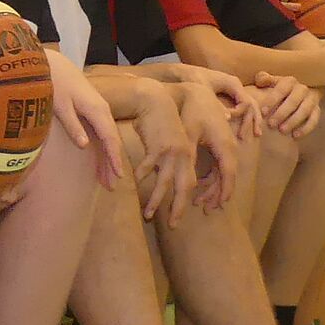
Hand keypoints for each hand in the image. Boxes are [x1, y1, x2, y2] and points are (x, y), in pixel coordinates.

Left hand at [54, 62, 124, 189]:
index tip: (118, 176)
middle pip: (111, 141)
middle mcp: (101, 110)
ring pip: (106, 137)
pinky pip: (100, 132)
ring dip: (106, 158)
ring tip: (105, 180)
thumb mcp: (60, 104)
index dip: (114, 158)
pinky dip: (101, 147)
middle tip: (111, 187)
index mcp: (96, 109)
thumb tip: (85, 146)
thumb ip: (73, 125)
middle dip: (112, 164)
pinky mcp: (90, 109)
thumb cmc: (54, 81)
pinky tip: (98, 159)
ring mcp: (97, 109)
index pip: (110, 138)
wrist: (52, 62)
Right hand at [131, 85, 198, 226]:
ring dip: (157, 200)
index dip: (185, 200)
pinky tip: (134, 184)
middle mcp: (183, 157)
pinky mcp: (158, 146)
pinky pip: (149, 166)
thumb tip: (156, 175)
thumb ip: (168, 159)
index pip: (190, 184)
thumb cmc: (159, 120)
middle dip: (178, 208)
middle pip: (183, 188)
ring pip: (165, 182)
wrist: (155, 99)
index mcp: (187, 156)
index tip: (178, 215)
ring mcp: (171, 152)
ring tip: (149, 215)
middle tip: (173, 225)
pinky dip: (142, 175)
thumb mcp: (169, 140)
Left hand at [177, 83, 242, 209]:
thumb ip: (189, 158)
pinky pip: (220, 162)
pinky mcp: (219, 140)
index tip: (217, 206)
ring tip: (200, 201)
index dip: (223, 192)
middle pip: (227, 175)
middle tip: (205, 208)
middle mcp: (229, 145)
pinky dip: (212, 175)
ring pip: (223, 170)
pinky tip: (200, 184)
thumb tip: (186, 181)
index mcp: (224, 144)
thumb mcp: (187, 134)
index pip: (229, 174)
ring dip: (213, 186)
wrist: (194, 89)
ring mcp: (225, 142)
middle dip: (217, 193)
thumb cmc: (190, 110)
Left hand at [183, 66, 262, 136]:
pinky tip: (250, 129)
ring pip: (250, 107)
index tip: (228, 119)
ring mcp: (234, 91)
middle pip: (252, 104)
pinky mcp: (230, 96)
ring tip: (256, 135)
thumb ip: (215, 103)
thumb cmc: (192, 79)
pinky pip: (243, 108)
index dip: (239, 113)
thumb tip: (228, 117)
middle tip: (256, 135)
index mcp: (232, 83)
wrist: (181, 74)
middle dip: (253, 120)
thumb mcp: (202, 90)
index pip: (245, 101)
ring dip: (253, 120)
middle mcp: (236, 86)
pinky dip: (247, 118)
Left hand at [252, 72, 321, 136]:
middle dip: (282, 113)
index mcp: (289, 81)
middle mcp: (302, 89)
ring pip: (305, 110)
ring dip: (293, 121)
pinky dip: (305, 129)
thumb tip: (260, 80)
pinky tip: (295, 136)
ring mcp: (312, 100)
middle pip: (293, 101)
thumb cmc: (279, 89)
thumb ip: (263, 79)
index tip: (263, 112)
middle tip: (271, 124)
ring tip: (282, 131)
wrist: (299, 93)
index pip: (281, 90)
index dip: (272, 101)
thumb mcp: (271, 82)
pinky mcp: (317, 110)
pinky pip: (314, 120)